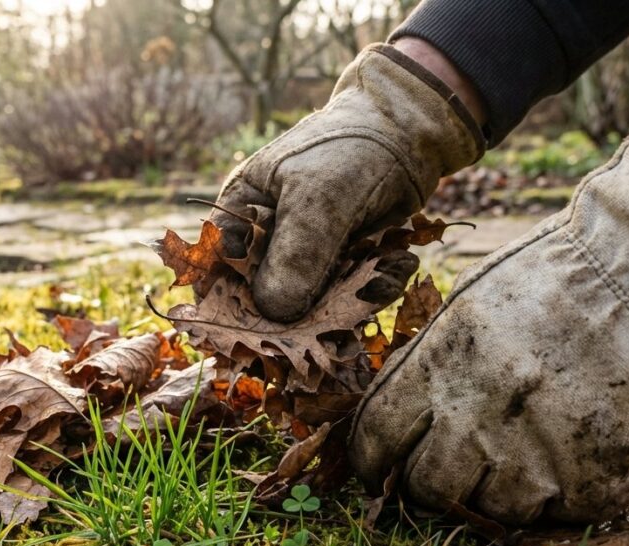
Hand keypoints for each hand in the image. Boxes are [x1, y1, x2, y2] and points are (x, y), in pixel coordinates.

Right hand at [207, 41, 483, 322]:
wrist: (409, 130)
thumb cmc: (347, 149)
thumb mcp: (318, 198)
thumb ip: (295, 255)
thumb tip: (275, 313)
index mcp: (240, 215)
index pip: (219, 273)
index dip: (233, 307)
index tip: (265, 332)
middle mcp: (267, 241)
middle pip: (266, 300)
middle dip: (304, 313)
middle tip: (342, 312)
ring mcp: (306, 256)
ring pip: (314, 305)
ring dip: (350, 301)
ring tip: (385, 272)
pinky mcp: (343, 265)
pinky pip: (350, 296)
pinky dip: (376, 287)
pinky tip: (400, 263)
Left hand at [349, 131, 628, 524]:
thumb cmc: (554, 277)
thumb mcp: (467, 305)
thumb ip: (426, 363)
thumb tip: (395, 412)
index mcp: (438, 372)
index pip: (376, 442)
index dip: (372, 461)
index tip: (381, 467)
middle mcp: (480, 421)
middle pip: (427, 490)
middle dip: (431, 484)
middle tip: (453, 466)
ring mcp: (539, 458)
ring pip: (493, 512)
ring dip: (499, 491)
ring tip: (524, 451)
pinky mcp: (596, 482)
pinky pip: (560, 516)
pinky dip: (561, 495)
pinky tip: (572, 453)